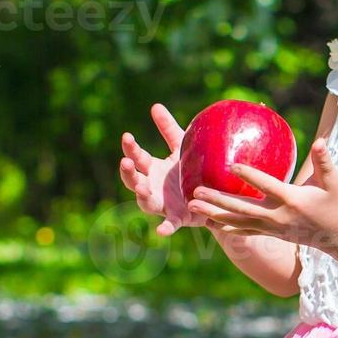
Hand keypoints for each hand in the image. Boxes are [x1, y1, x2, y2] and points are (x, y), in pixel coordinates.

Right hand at [118, 103, 200, 235]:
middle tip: (126, 161)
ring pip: (145, 202)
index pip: (138, 157)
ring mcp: (163, 203)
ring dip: (142, 196)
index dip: (131, 148)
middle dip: (128, 172)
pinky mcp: (178, 217)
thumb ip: (168, 128)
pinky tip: (161, 231)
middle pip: (134, 180)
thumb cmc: (191, 168)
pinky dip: (164, 228)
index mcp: (153, 169)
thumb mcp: (181, 146)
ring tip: (142, 188)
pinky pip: (169, 224)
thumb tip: (155, 105)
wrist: (212, 193)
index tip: (127, 136)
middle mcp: (152, 186)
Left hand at [186, 139, 337, 249]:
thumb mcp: (333, 181)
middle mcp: (278, 216)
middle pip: (242, 207)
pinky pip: (243, 231)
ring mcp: (272, 227)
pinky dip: (225, 227)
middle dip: (218, 200)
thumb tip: (320, 141)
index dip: (249, 176)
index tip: (230, 166)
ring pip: (237, 221)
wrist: (336, 234)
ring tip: (192, 206)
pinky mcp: (269, 233)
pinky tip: (208, 222)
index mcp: (292, 199)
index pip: (266, 186)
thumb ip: (324, 161)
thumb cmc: (335, 202)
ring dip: (213, 214)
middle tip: (196, 191)